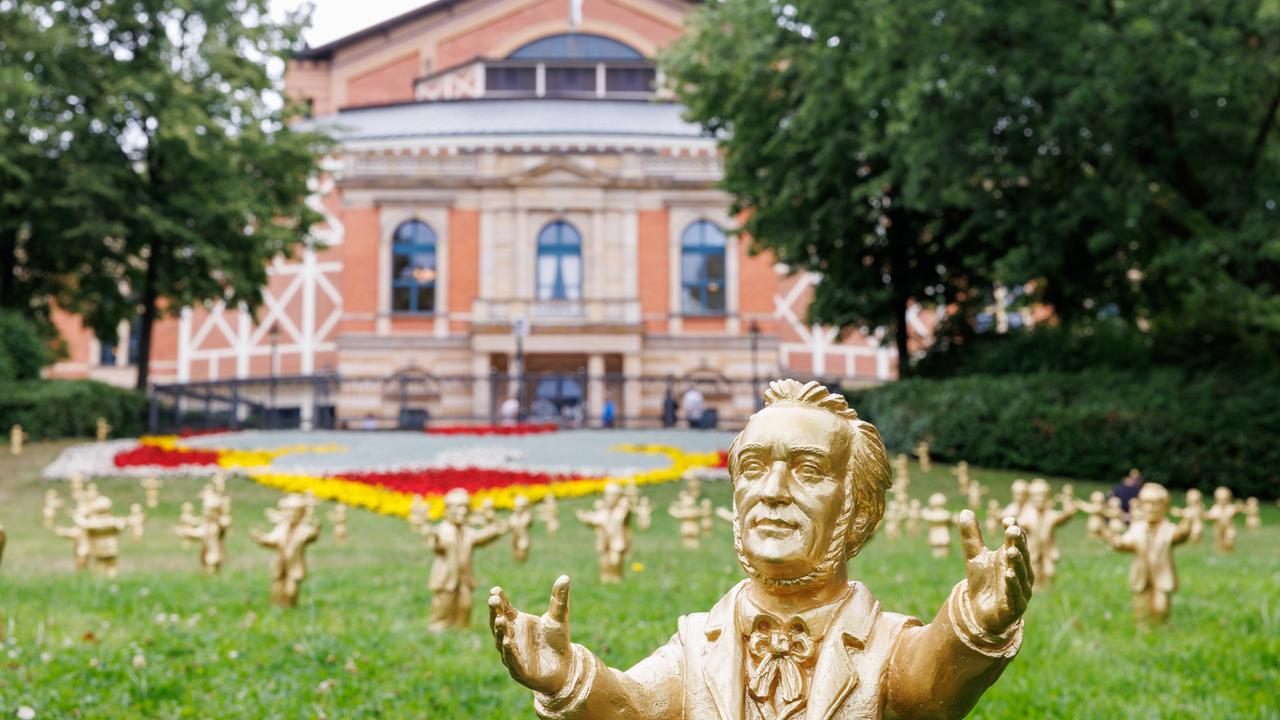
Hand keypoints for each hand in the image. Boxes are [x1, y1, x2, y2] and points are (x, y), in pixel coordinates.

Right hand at [489, 575, 574, 694]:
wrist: (566, 667)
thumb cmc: (558, 641)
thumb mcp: (559, 617)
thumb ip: (559, 599)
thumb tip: (565, 577)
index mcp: (516, 623)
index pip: (503, 609)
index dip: (498, 600)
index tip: (495, 590)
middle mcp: (510, 637)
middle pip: (498, 623)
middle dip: (495, 612)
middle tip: (493, 600)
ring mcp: (512, 654)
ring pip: (502, 642)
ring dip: (500, 631)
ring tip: (501, 619)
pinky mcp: (519, 670)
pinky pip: (511, 660)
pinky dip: (509, 651)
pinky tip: (508, 641)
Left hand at [959, 510, 1031, 634]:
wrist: (979, 614)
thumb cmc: (983, 583)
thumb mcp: (974, 557)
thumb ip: (971, 536)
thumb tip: (965, 511)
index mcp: (1012, 559)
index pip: (1017, 541)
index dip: (1013, 530)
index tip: (1007, 520)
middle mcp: (1021, 572)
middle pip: (1021, 554)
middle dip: (1017, 543)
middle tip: (1012, 530)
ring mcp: (1021, 589)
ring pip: (1021, 573)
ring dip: (1017, 562)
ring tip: (1011, 550)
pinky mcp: (1016, 605)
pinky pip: (1015, 593)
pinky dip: (1013, 583)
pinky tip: (1008, 573)